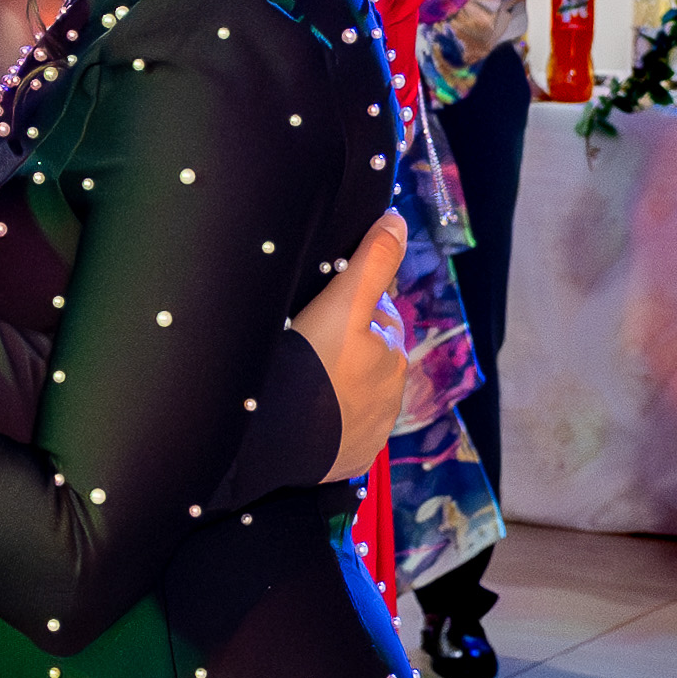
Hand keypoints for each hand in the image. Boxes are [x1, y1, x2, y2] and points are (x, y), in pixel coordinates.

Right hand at [290, 214, 427, 479]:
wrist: (280, 441)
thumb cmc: (311, 367)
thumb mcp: (341, 304)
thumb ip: (371, 262)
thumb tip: (396, 220)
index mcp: (391, 351)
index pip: (378, 314)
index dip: (349, 306)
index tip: (319, 310)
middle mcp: (392, 392)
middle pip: (369, 354)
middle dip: (346, 346)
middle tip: (305, 344)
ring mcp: (373, 429)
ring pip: (357, 392)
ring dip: (336, 384)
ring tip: (300, 381)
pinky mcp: (352, 457)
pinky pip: (344, 431)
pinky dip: (329, 421)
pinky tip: (304, 414)